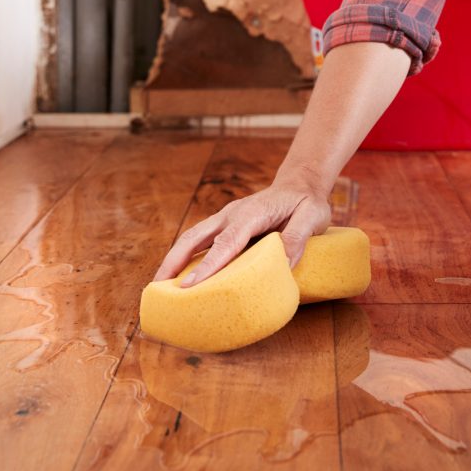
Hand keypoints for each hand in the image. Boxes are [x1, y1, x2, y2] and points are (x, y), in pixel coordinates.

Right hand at [152, 179, 331, 288]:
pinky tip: (180, 275)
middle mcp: (232, 214)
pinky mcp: (225, 225)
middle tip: (158, 287)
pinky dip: (186, 256)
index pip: (226, 242)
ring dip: (174, 259)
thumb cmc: (306, 202)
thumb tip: (284, 262)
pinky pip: (201, 240)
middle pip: (196, 237)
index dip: (208, 265)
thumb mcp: (312, 216)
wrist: (300, 183)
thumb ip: (298, 236)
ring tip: (160, 285)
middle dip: (175, 261)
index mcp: (251, 213)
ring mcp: (226, 218)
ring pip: (193, 238)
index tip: (190, 286)